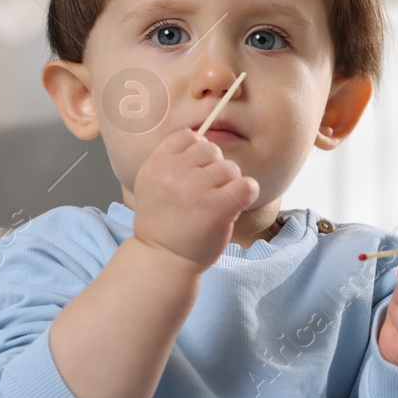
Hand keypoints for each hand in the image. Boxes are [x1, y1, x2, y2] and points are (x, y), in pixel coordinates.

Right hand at [131, 126, 258, 272]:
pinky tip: (235, 205)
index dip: (198, 153)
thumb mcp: (150, 184)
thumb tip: (200, 137)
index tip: (195, 174)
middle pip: (212, 150)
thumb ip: (170, 158)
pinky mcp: (217, 208)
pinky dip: (247, 193)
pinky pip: (247, 185)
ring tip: (216, 204)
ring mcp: (196, 190)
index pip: (189, 136)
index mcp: (157, 164)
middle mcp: (174, 174)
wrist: (163, 260)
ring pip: (230, 168)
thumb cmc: (162, 224)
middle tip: (206, 193)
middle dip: (214, 169)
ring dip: (229, 185)